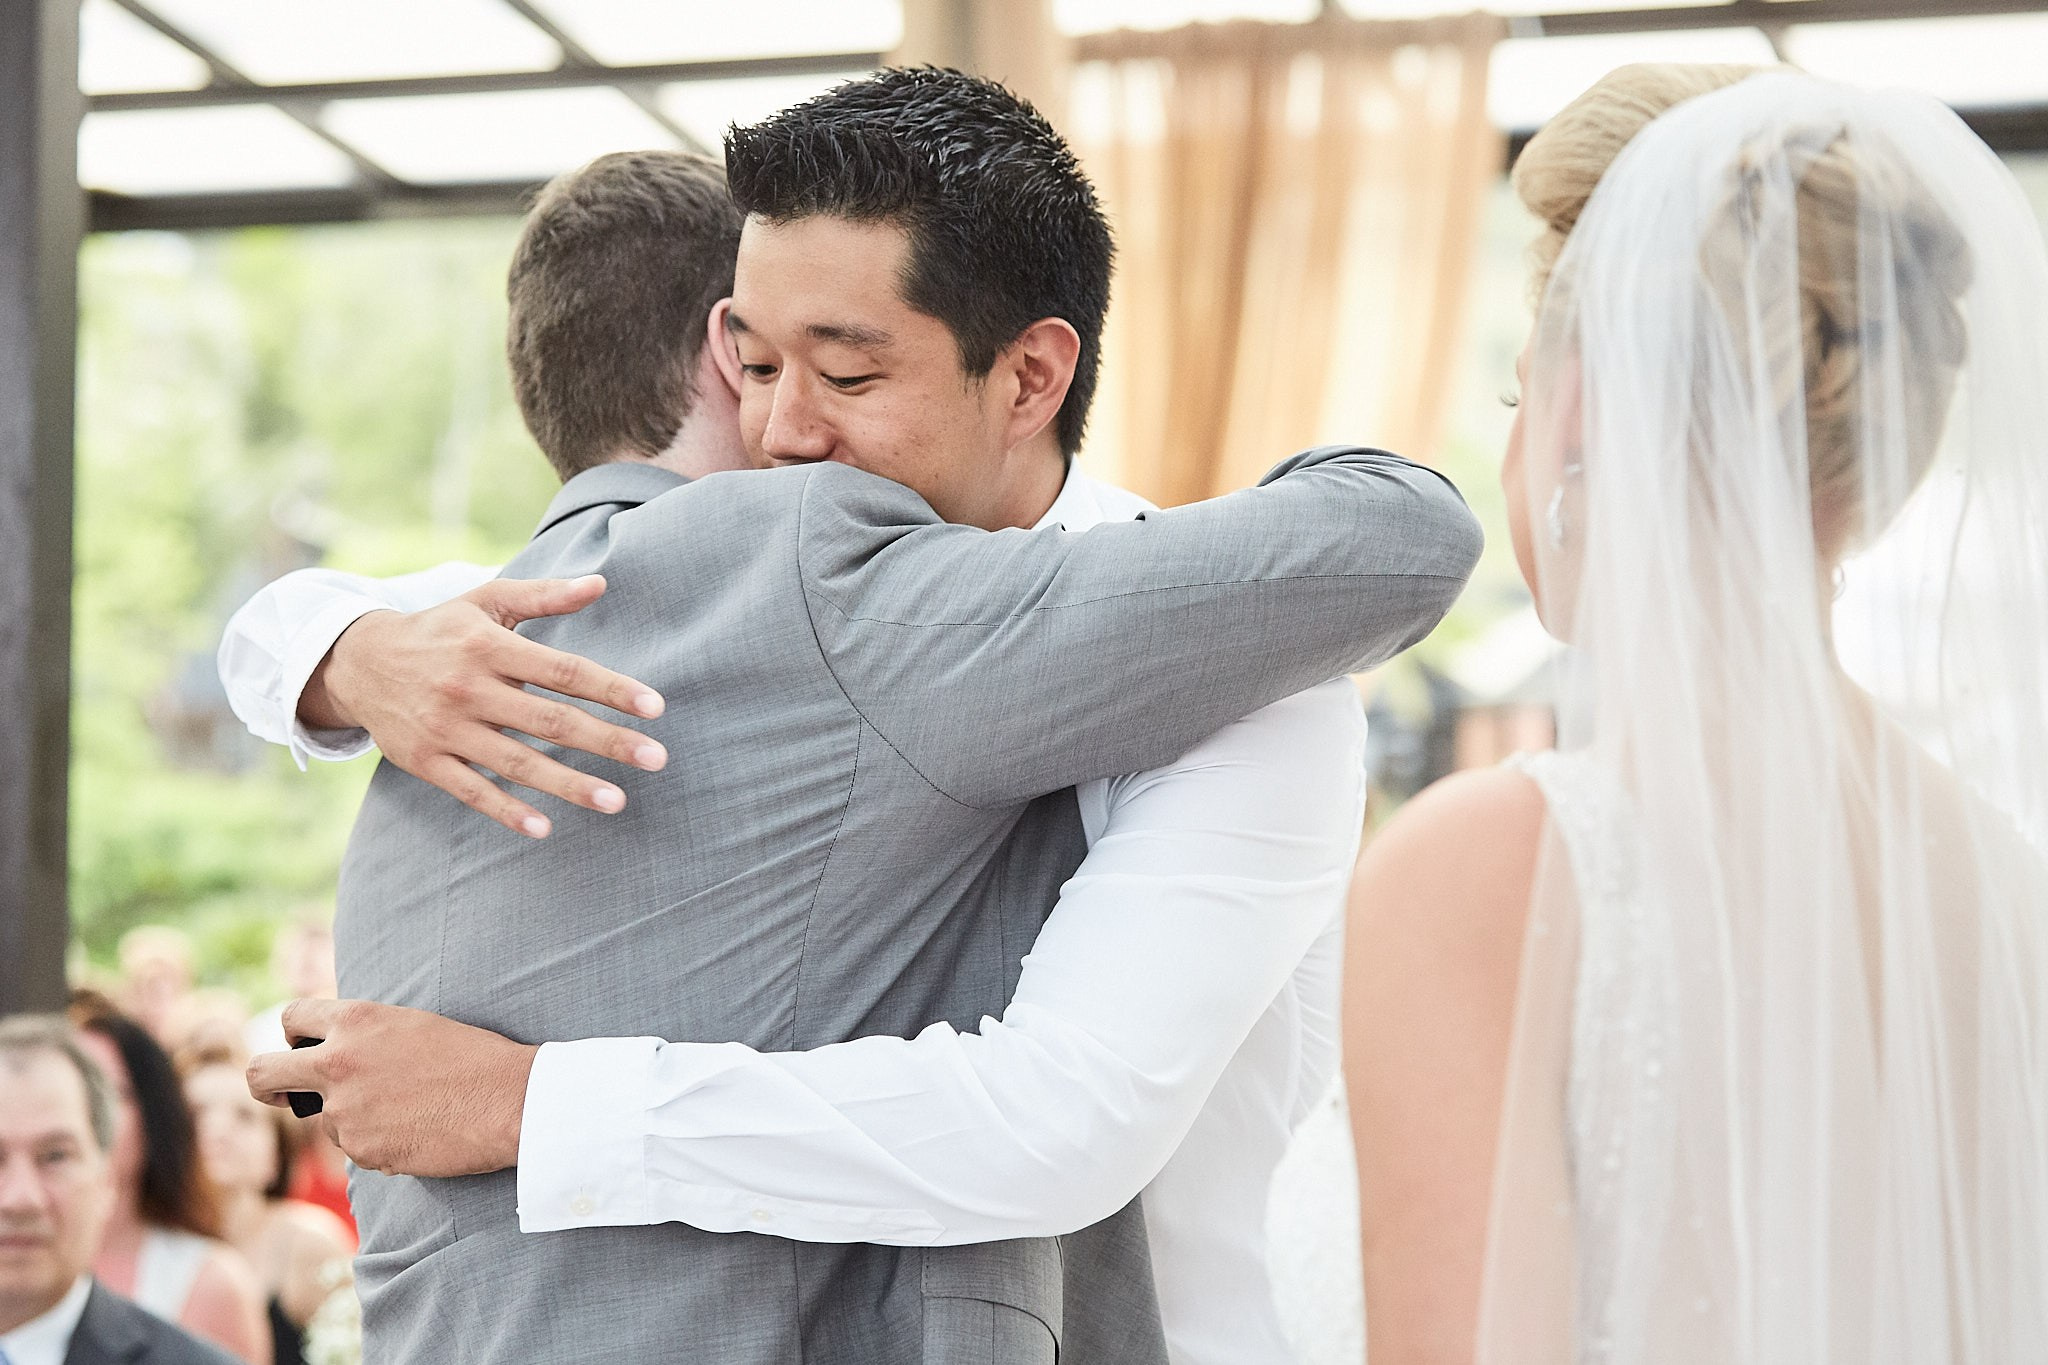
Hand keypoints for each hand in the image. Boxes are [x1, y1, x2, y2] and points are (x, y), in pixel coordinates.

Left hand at [246, 999, 537, 1177]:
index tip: (304, 1048)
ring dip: (352, 1117)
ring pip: (324, 1119)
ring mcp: (345, 1111)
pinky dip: (379, 1142)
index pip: (291, 1018)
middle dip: (268, 1083)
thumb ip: (364, 1036)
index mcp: (356, 1021)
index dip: (295, 1035)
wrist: (511, 1101)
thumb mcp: (413, 1025)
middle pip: (263, 1074)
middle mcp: (338, 1064)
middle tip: (285, 1091)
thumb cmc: (475, 1057)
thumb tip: (332, 1055)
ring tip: (408, 1110)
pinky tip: (418, 1131)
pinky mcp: (361, 1150)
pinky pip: (355, 1147)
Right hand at [302, 575, 667, 837]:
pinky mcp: (426, 760)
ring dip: (568, 784)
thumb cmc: (441, 629)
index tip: (655, 708)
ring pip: (516, 762)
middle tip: (656, 759)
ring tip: (617, 800)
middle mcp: (468, 688)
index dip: (610, 689)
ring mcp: (446, 728)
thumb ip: (545, 595)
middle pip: (549, 720)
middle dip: (606, 741)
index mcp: (489, 646)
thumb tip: (601, 582)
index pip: (562, 670)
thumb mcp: (487, 601)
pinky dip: (505, 811)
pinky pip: (471, 790)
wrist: (358, 661)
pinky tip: (544, 828)